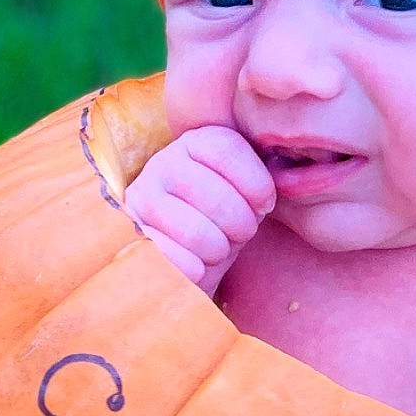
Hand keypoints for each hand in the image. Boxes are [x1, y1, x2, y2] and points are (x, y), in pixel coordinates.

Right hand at [125, 125, 275, 295]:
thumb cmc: (225, 225)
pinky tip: (195, 266)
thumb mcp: (247, 196)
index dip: (257, 185)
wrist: (191, 266)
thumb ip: (261, 179)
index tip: (264, 207)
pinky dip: (198, 272)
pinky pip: (179, 263)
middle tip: (237, 235)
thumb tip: (282, 169)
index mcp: (193, 143)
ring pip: (199, 235)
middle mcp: (160, 163)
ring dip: (218, 252)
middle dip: (241, 227)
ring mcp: (140, 201)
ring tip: (214, 248)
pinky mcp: (133, 240)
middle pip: (218, 197)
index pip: (229, 149)